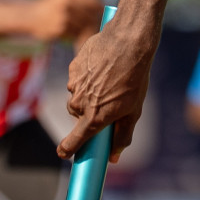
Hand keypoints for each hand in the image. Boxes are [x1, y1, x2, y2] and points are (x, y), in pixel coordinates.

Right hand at [25, 0, 102, 42]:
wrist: (30, 17)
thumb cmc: (51, 5)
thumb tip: (104, 5)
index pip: (93, 1)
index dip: (100, 7)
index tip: (104, 12)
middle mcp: (67, 4)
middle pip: (92, 14)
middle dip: (97, 20)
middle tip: (101, 24)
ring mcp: (64, 17)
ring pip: (85, 25)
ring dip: (88, 29)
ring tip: (89, 30)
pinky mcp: (60, 29)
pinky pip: (76, 33)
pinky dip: (79, 35)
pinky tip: (78, 35)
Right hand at [58, 8, 154, 161]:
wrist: (128, 42)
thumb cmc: (135, 78)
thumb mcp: (134, 111)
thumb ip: (122, 136)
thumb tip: (113, 158)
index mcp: (94, 118)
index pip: (72, 142)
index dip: (67, 150)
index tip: (64, 154)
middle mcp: (79, 103)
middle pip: (77, 116)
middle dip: (89, 113)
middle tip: (108, 101)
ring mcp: (74, 85)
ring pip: (77, 96)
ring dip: (89, 93)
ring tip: (109, 80)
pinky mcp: (72, 69)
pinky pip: (77, 79)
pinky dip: (87, 77)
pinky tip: (103, 67)